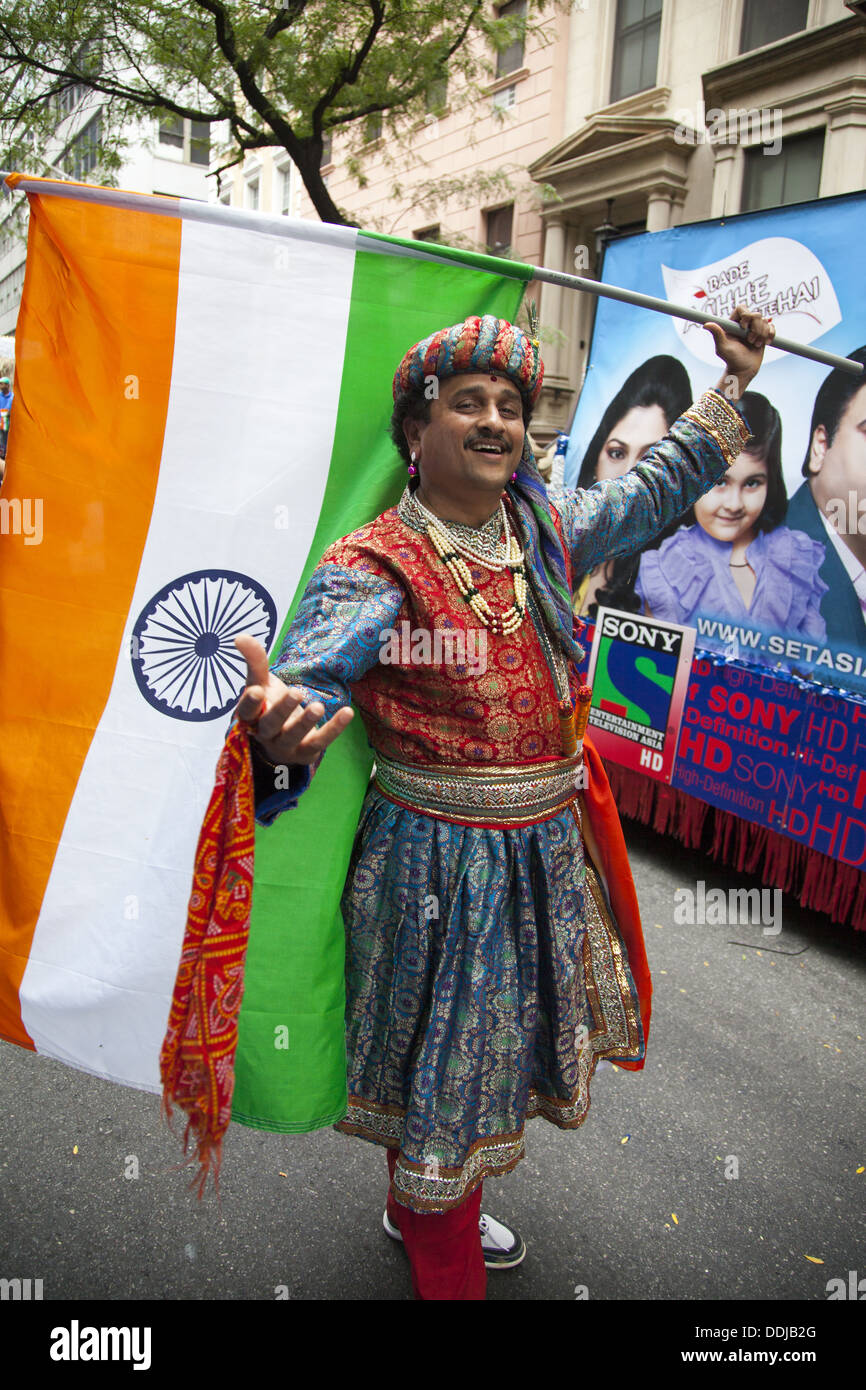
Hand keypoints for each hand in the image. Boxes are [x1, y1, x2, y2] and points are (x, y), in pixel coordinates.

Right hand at [233, 633, 352, 765]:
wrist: (281, 740)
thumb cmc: (269, 705)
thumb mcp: (261, 683)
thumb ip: (254, 661)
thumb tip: (240, 636)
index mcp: (252, 716)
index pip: (246, 711)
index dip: (250, 703)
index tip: (257, 691)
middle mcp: (266, 733)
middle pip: (271, 724)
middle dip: (282, 711)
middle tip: (296, 694)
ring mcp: (286, 745)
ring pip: (294, 736)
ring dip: (305, 722)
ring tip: (318, 706)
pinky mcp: (306, 752)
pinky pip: (320, 742)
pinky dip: (334, 729)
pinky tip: (347, 712)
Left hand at [705, 305, 775, 399]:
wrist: (744, 370)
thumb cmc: (731, 360)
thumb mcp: (722, 348)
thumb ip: (717, 334)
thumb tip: (706, 324)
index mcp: (733, 323)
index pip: (742, 308)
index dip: (746, 315)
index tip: (743, 327)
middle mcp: (744, 324)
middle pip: (756, 314)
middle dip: (755, 329)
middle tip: (749, 341)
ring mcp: (755, 328)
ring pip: (765, 321)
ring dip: (761, 335)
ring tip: (754, 345)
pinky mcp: (764, 334)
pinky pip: (772, 327)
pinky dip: (770, 335)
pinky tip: (765, 343)